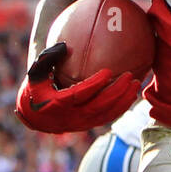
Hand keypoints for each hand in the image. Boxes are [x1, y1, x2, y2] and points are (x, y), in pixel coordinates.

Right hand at [16, 42, 139, 134]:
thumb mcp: (35, 74)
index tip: (108, 71)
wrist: (33, 117)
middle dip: (117, 92)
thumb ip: (47, 59)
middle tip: (130, 76)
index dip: (95, 84)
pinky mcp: (88, 125)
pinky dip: (121, 108)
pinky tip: (131, 95)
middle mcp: (71, 117)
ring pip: (107, 114)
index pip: (80, 94)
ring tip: (136, 84)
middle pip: (99, 106)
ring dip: (123, 101)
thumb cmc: (35, 90)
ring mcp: (81, 123)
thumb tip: (64, 46)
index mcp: (57, 104)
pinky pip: (108, 118)